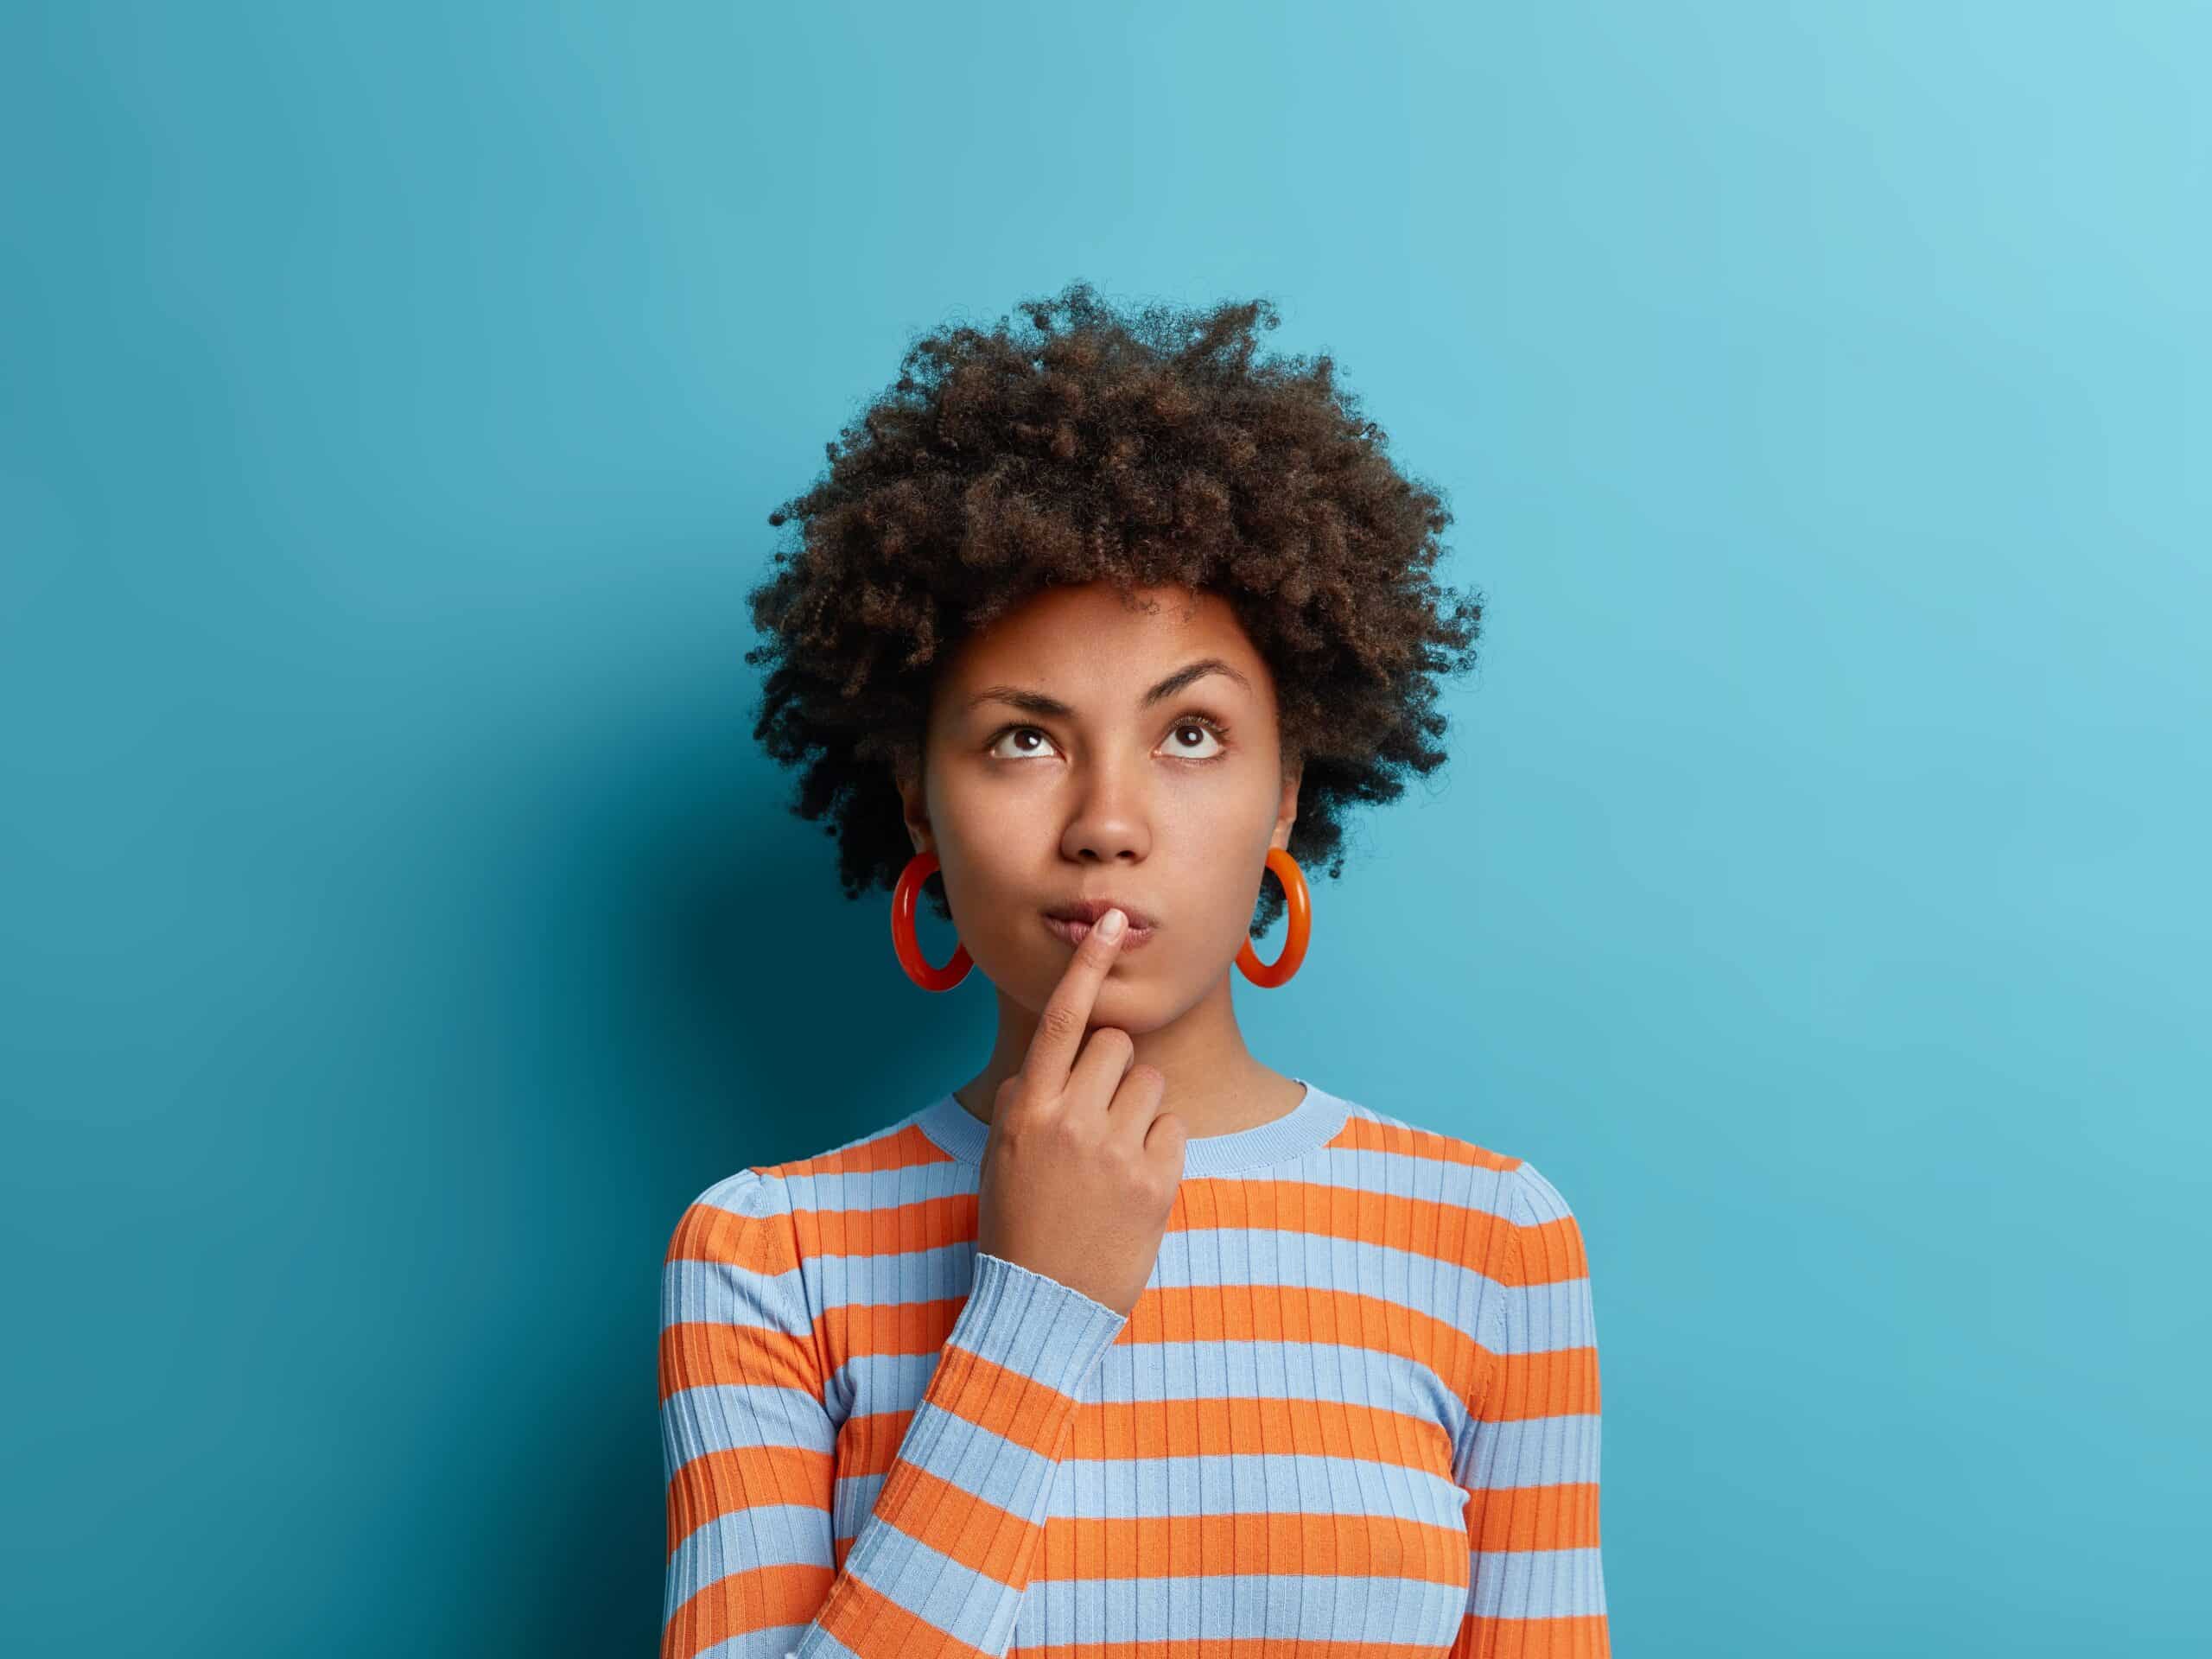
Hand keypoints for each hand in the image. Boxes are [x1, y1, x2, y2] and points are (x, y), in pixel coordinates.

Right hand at [974, 909, 1187, 1316]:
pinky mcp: (1156, 1181)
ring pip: (1149, 1084)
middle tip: (1097, 1116)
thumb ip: (1025, 1100)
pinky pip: (1173, 1128)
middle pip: (1116, 1045)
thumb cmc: (1017, 1227)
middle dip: (1113, 1070)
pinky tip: (1132, 1182)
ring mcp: (1117, 1151)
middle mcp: (1072, 1121)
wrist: (1042, 1306)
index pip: (1063, 1018)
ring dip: (1137, 1109)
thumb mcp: (1000, 1156)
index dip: (1087, 964)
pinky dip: (1158, 1147)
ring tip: (1113, 1157)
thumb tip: (1054, 1062)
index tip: (1109, 920)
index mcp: (1028, 1109)